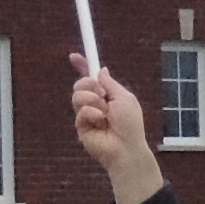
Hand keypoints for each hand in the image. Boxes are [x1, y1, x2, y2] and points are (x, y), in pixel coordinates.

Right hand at [68, 60, 163, 203]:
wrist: (125, 147)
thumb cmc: (130, 124)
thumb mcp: (124, 97)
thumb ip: (110, 83)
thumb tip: (101, 70)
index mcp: (107, 94)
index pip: (91, 77)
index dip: (83, 66)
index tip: (74, 56)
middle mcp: (95, 103)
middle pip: (80, 83)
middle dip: (88, 84)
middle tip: (101, 94)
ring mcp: (87, 114)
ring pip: (77, 95)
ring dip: (91, 99)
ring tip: (103, 112)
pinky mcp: (81, 126)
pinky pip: (80, 112)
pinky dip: (91, 113)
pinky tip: (100, 122)